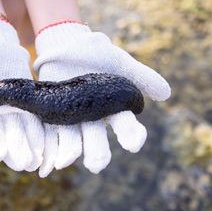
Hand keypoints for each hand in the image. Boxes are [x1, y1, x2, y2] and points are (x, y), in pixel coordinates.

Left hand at [32, 23, 170, 175]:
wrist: (67, 46)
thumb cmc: (99, 55)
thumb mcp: (120, 62)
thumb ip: (142, 76)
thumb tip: (166, 93)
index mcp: (115, 109)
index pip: (126, 126)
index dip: (131, 135)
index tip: (134, 144)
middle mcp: (94, 120)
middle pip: (97, 140)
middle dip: (97, 152)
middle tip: (97, 164)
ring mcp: (71, 119)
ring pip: (72, 141)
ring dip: (69, 151)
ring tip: (66, 160)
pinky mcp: (49, 115)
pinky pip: (47, 134)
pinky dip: (46, 147)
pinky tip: (45, 159)